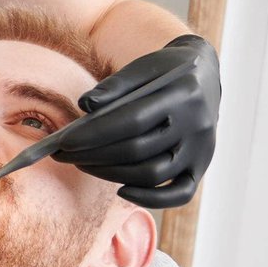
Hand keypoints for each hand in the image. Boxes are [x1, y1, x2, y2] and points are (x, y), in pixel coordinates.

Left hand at [54, 36, 220, 208]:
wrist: (204, 75)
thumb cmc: (164, 71)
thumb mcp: (142, 67)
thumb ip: (114, 85)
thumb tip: (84, 105)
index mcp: (182, 93)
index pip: (133, 121)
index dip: (95, 134)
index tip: (63, 142)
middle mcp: (197, 125)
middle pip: (138, 151)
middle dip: (93, 156)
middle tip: (63, 155)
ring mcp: (202, 149)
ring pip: (152, 174)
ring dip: (111, 174)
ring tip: (83, 164)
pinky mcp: (201, 166)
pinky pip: (179, 194)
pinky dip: (150, 198)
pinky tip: (121, 190)